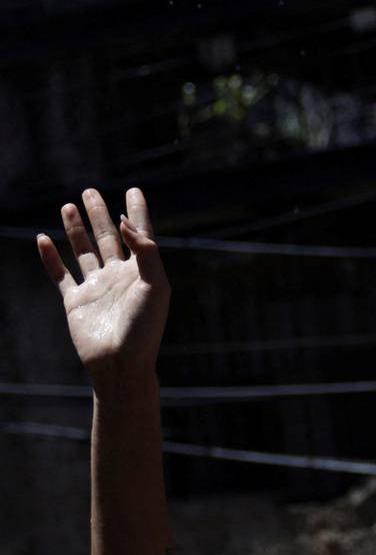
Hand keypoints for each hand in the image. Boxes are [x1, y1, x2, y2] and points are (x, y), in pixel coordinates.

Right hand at [36, 188, 169, 391]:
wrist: (120, 363)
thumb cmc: (144, 328)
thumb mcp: (154, 285)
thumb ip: (145, 251)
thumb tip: (124, 223)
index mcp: (143, 273)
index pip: (140, 236)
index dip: (136, 213)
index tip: (133, 190)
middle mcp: (120, 278)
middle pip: (109, 238)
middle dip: (100, 215)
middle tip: (90, 192)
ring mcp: (97, 288)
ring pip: (84, 251)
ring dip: (76, 230)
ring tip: (69, 206)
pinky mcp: (75, 301)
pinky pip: (60, 274)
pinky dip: (50, 258)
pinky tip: (42, 239)